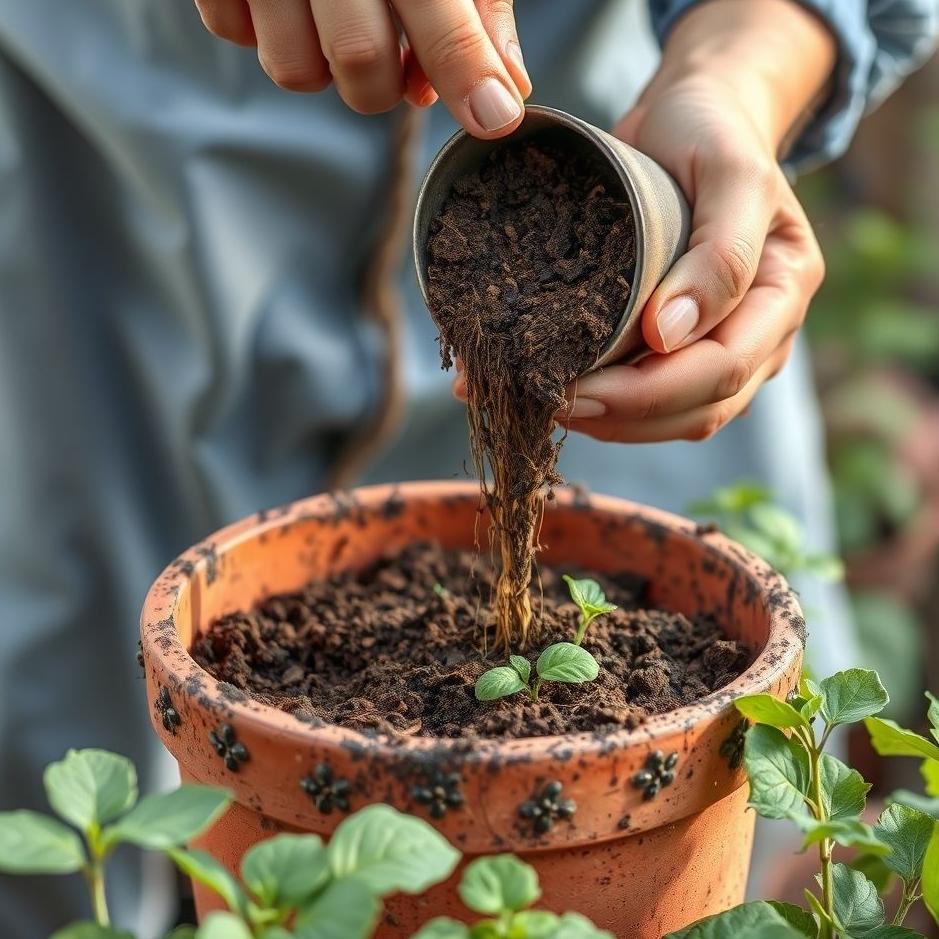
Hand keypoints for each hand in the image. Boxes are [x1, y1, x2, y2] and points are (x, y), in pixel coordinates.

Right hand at [193, 0, 530, 136]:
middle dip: (384, 87)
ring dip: (323, 66)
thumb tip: (506, 85)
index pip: (443, 19)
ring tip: (332, 16)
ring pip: (295, 71)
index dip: (468, 73)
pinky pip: (237, 36)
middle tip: (392, 57)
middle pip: (361, 65)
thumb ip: (477, 7)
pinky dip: (268, 31)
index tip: (494, 117)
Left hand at [552, 0, 834, 443]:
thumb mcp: (727, 172)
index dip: (652, 392)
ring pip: (675, 419)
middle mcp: (761, 333)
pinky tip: (559, 397)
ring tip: (542, 407)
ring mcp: (724, 346)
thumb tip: (669, 336)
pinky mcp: (685, 351)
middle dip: (623, 417)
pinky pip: (654, 402)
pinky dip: (608, 408)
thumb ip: (720, 253)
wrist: (692, 119)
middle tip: (546, 406)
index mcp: (782, 293)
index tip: (581, 389)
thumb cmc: (711, 135)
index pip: (723, 369)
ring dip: (610, 424)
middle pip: (699, 409)